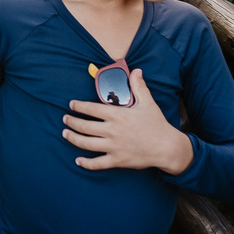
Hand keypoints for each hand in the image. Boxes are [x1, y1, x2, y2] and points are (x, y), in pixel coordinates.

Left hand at [62, 69, 193, 173]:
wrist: (167, 148)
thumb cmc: (156, 124)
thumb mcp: (147, 103)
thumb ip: (138, 86)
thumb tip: (136, 70)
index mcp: (118, 115)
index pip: (91, 109)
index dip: (78, 106)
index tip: (71, 105)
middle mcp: (112, 130)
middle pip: (84, 126)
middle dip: (71, 122)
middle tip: (65, 119)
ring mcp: (113, 146)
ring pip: (86, 143)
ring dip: (73, 138)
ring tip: (65, 134)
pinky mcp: (117, 160)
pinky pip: (97, 163)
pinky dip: (86, 163)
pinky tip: (78, 160)